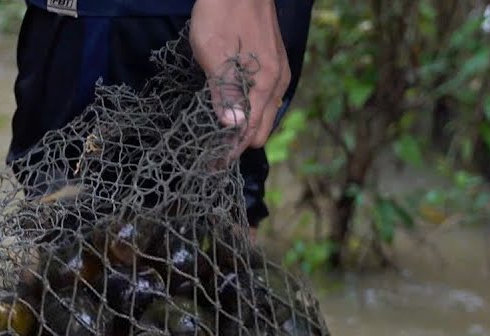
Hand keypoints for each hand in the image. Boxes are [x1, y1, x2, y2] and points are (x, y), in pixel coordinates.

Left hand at [190, 0, 290, 157]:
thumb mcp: (214, 54)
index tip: (211, 165)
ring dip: (244, 128)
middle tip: (211, 155)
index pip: (249, 131)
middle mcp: (278, 81)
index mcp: (265, 82)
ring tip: (218, 138)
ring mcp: (278, 72)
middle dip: (237, 144)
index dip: (229, 151)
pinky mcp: (274, 64)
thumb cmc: (222, 14)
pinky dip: (251, 111)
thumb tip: (234, 126)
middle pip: (261, 128)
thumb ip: (225, 91)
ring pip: (265, 114)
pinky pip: (266, 99)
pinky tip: (233, 111)